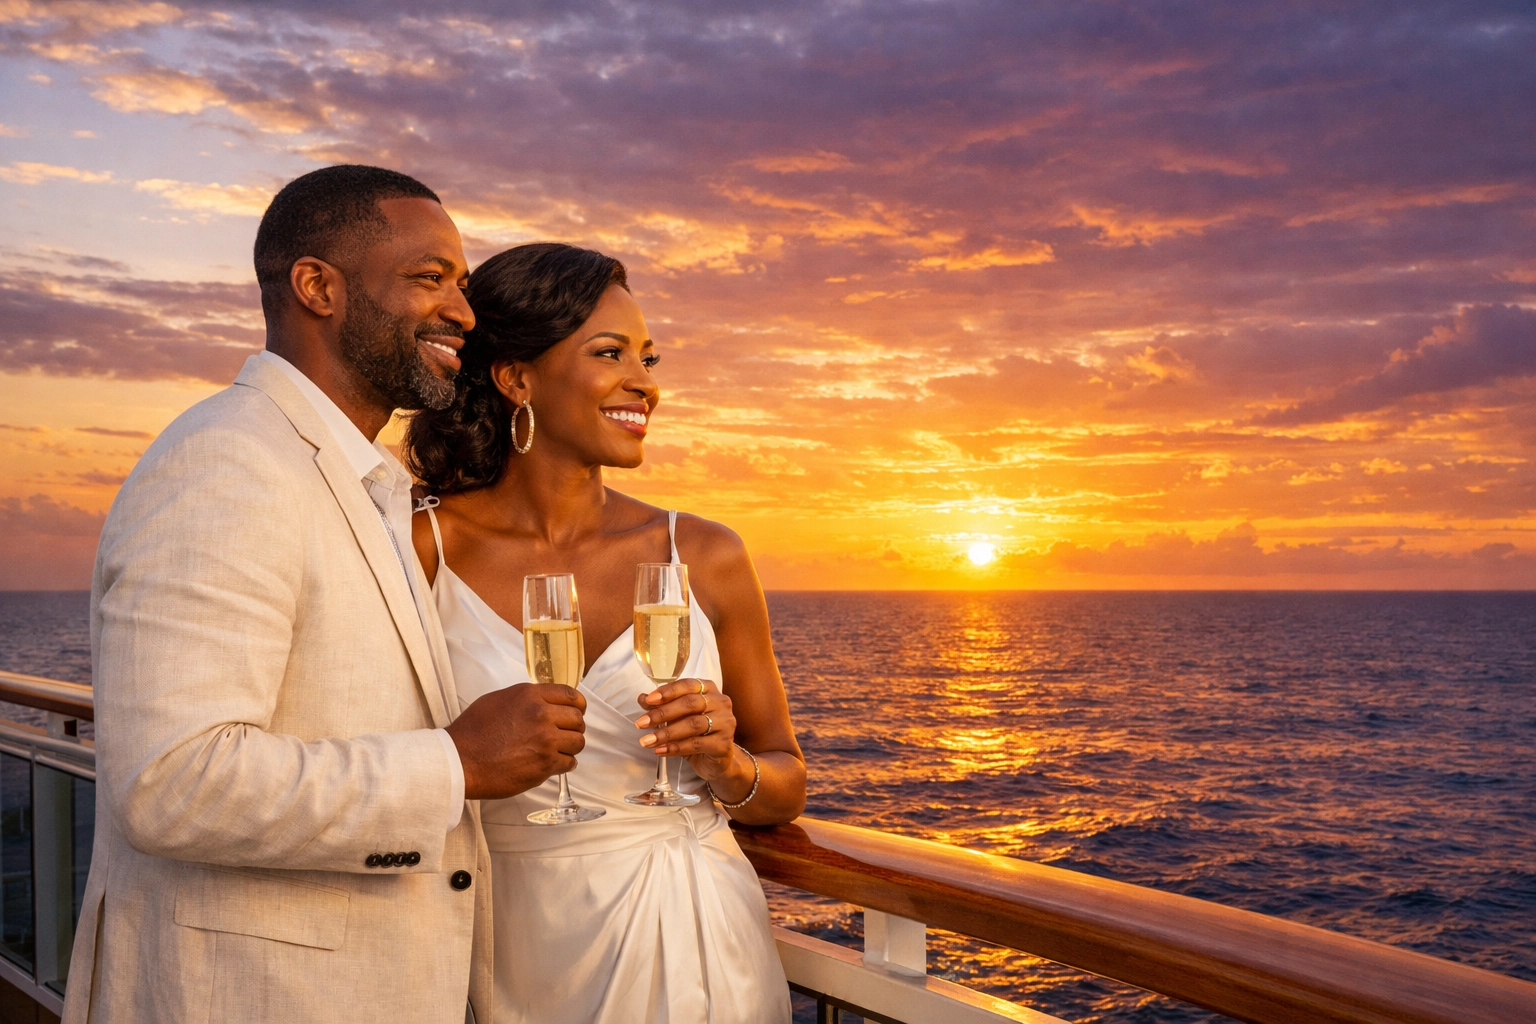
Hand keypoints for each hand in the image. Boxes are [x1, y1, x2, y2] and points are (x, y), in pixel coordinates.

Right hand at [447, 683, 585, 799]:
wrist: (460, 760)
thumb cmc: (472, 732)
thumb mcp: (498, 700)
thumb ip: (525, 699)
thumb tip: (543, 703)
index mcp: (530, 695)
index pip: (570, 695)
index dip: (577, 705)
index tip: (576, 712)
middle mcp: (541, 714)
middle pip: (577, 718)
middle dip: (574, 727)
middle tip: (565, 735)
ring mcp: (545, 740)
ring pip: (577, 742)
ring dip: (571, 747)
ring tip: (560, 751)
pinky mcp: (545, 764)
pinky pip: (569, 763)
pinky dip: (565, 764)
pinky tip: (555, 764)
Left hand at [636, 678, 748, 794]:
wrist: (716, 761)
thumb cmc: (696, 733)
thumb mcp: (677, 718)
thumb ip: (661, 706)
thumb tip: (642, 698)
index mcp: (709, 690)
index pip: (688, 685)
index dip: (667, 692)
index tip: (648, 700)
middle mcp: (721, 702)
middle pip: (690, 703)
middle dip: (662, 713)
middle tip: (641, 723)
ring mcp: (725, 723)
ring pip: (693, 724)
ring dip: (666, 733)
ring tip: (647, 740)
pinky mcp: (723, 744)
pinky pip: (696, 744)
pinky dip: (675, 747)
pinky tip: (660, 750)